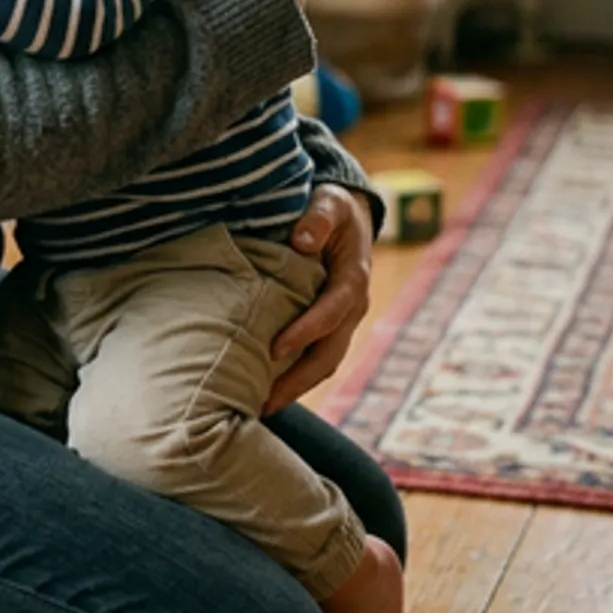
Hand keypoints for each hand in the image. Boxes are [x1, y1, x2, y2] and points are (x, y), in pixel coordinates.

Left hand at [265, 182, 373, 412]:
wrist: (348, 215)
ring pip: (324, 364)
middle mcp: (352, 308)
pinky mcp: (330, 326)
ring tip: (260, 410)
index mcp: (352, 279)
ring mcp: (343, 321)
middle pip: (329, 354)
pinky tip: (266, 391)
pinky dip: (295, 377)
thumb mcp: (329, 202)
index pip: (330, 313)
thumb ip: (317, 218)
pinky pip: (316, 358)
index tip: (273, 349)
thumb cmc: (332, 207)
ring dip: (296, 388)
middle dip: (298, 381)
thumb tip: (301, 241)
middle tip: (263, 402)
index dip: (305, 332)